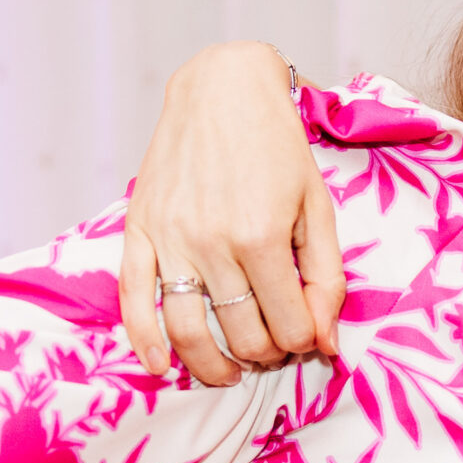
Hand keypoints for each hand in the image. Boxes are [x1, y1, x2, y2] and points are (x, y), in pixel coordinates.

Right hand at [118, 42, 345, 385]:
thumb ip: (327, 278)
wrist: (222, 90)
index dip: (306, 340)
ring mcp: (171, 239)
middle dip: (267, 352)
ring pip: (189, 331)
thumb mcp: (319, 206)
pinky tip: (160, 365)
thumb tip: (328, 345)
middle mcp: (213, 244)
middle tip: (275, 343)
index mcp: (263, 237)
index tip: (308, 334)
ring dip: (213, 365)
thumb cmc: (277, 145)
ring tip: (231, 372)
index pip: (289, 325)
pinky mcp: (140, 230)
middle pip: (242, 334)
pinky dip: (145, 341)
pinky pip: (135, 300)